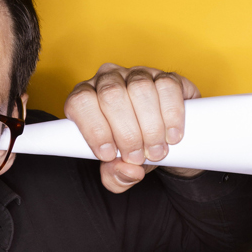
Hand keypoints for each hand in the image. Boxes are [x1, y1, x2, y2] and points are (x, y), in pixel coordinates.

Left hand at [64, 64, 201, 193]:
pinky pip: (167, 87)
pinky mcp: (167, 76)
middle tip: (137, 157)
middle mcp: (109, 79)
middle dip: (126, 132)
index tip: (109, 154)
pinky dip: (171, 114)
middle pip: (111, 95)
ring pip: (140, 88)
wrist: (164, 141)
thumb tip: (127, 170)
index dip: (94, 129)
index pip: (80, 102)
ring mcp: (138, 74)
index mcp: (87, 97)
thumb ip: (115, 177)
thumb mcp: (119, 169)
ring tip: (157, 150)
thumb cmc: (133, 149)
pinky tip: (172, 135)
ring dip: (150, 126)